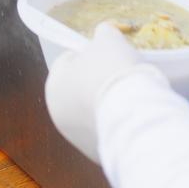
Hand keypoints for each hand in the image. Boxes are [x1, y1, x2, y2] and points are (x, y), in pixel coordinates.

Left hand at [45, 22, 163, 162]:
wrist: (134, 115)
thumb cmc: (113, 71)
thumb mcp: (108, 39)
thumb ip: (103, 34)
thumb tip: (104, 33)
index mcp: (54, 84)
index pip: (67, 61)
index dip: (88, 53)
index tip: (106, 53)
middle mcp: (58, 114)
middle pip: (79, 88)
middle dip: (97, 80)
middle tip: (120, 73)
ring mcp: (77, 138)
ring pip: (93, 112)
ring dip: (107, 103)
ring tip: (130, 94)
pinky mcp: (97, 154)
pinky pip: (107, 131)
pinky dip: (117, 123)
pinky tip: (133, 114)